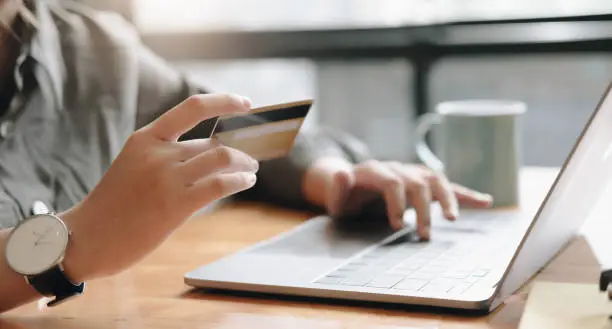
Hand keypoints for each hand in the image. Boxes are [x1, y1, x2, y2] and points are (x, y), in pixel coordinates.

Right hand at [60, 94, 259, 281]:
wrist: (88, 238)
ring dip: (245, 164)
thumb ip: (167, 155)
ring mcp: (167, 178)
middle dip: (240, 150)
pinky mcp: (176, 205)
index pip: (193, 107)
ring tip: (251, 171)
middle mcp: (158, 153)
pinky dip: (241, 180)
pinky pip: (221, 184)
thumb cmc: (114, 205)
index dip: (224, 101)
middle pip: (213, 143)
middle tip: (251, 160)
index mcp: (146, 138)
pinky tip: (246, 182)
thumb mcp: (134, 165)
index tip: (246, 103)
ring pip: (223, 157)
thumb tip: (213, 153)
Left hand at [302, 157, 492, 239]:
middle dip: (423, 210)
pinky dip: (466, 194)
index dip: (396, 203)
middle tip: (425, 235)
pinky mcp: (424, 182)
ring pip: (436, 181)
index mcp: (375, 170)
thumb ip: (337, 187)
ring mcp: (413, 173)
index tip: (397, 226)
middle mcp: (398, 169)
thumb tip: (342, 173)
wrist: (353, 183)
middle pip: (417, 183)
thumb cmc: (346, 195)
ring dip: (448, 199)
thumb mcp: (336, 195)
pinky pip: (447, 186)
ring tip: (454, 219)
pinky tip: (485, 201)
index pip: (392, 182)